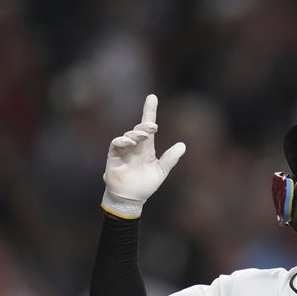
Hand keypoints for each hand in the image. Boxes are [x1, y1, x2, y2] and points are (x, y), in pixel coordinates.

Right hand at [102, 94, 185, 218]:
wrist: (131, 198)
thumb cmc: (146, 184)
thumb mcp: (161, 171)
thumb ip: (170, 158)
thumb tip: (183, 145)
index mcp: (147, 147)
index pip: (148, 126)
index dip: (150, 111)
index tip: (152, 97)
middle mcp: (135, 145)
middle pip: (139, 128)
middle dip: (145, 124)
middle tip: (152, 125)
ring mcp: (124, 150)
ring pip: (129, 135)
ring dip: (136, 134)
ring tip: (143, 136)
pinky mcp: (113, 156)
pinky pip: (116, 144)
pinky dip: (123, 141)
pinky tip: (130, 142)